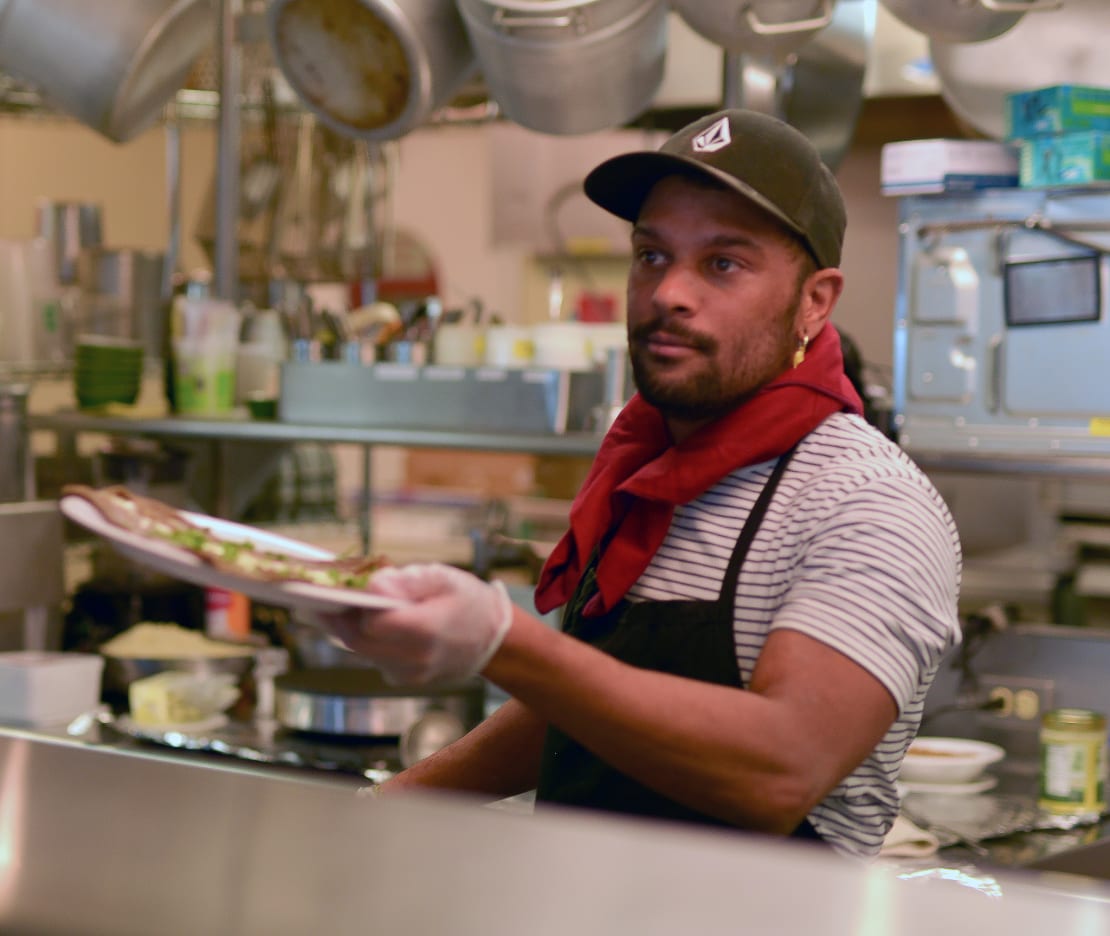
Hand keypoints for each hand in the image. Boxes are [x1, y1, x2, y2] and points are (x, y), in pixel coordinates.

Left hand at [313, 563, 512, 686]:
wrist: (495, 641)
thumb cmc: (469, 601)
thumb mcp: (443, 578)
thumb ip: (406, 581)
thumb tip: (372, 585)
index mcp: (426, 631)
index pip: (373, 623)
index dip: (355, 605)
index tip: (342, 587)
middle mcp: (414, 659)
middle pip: (358, 641)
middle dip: (334, 618)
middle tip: (311, 598)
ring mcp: (408, 674)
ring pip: (362, 651)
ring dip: (345, 628)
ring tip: (327, 604)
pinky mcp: (404, 679)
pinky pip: (373, 657)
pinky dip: (363, 638)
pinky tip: (356, 620)